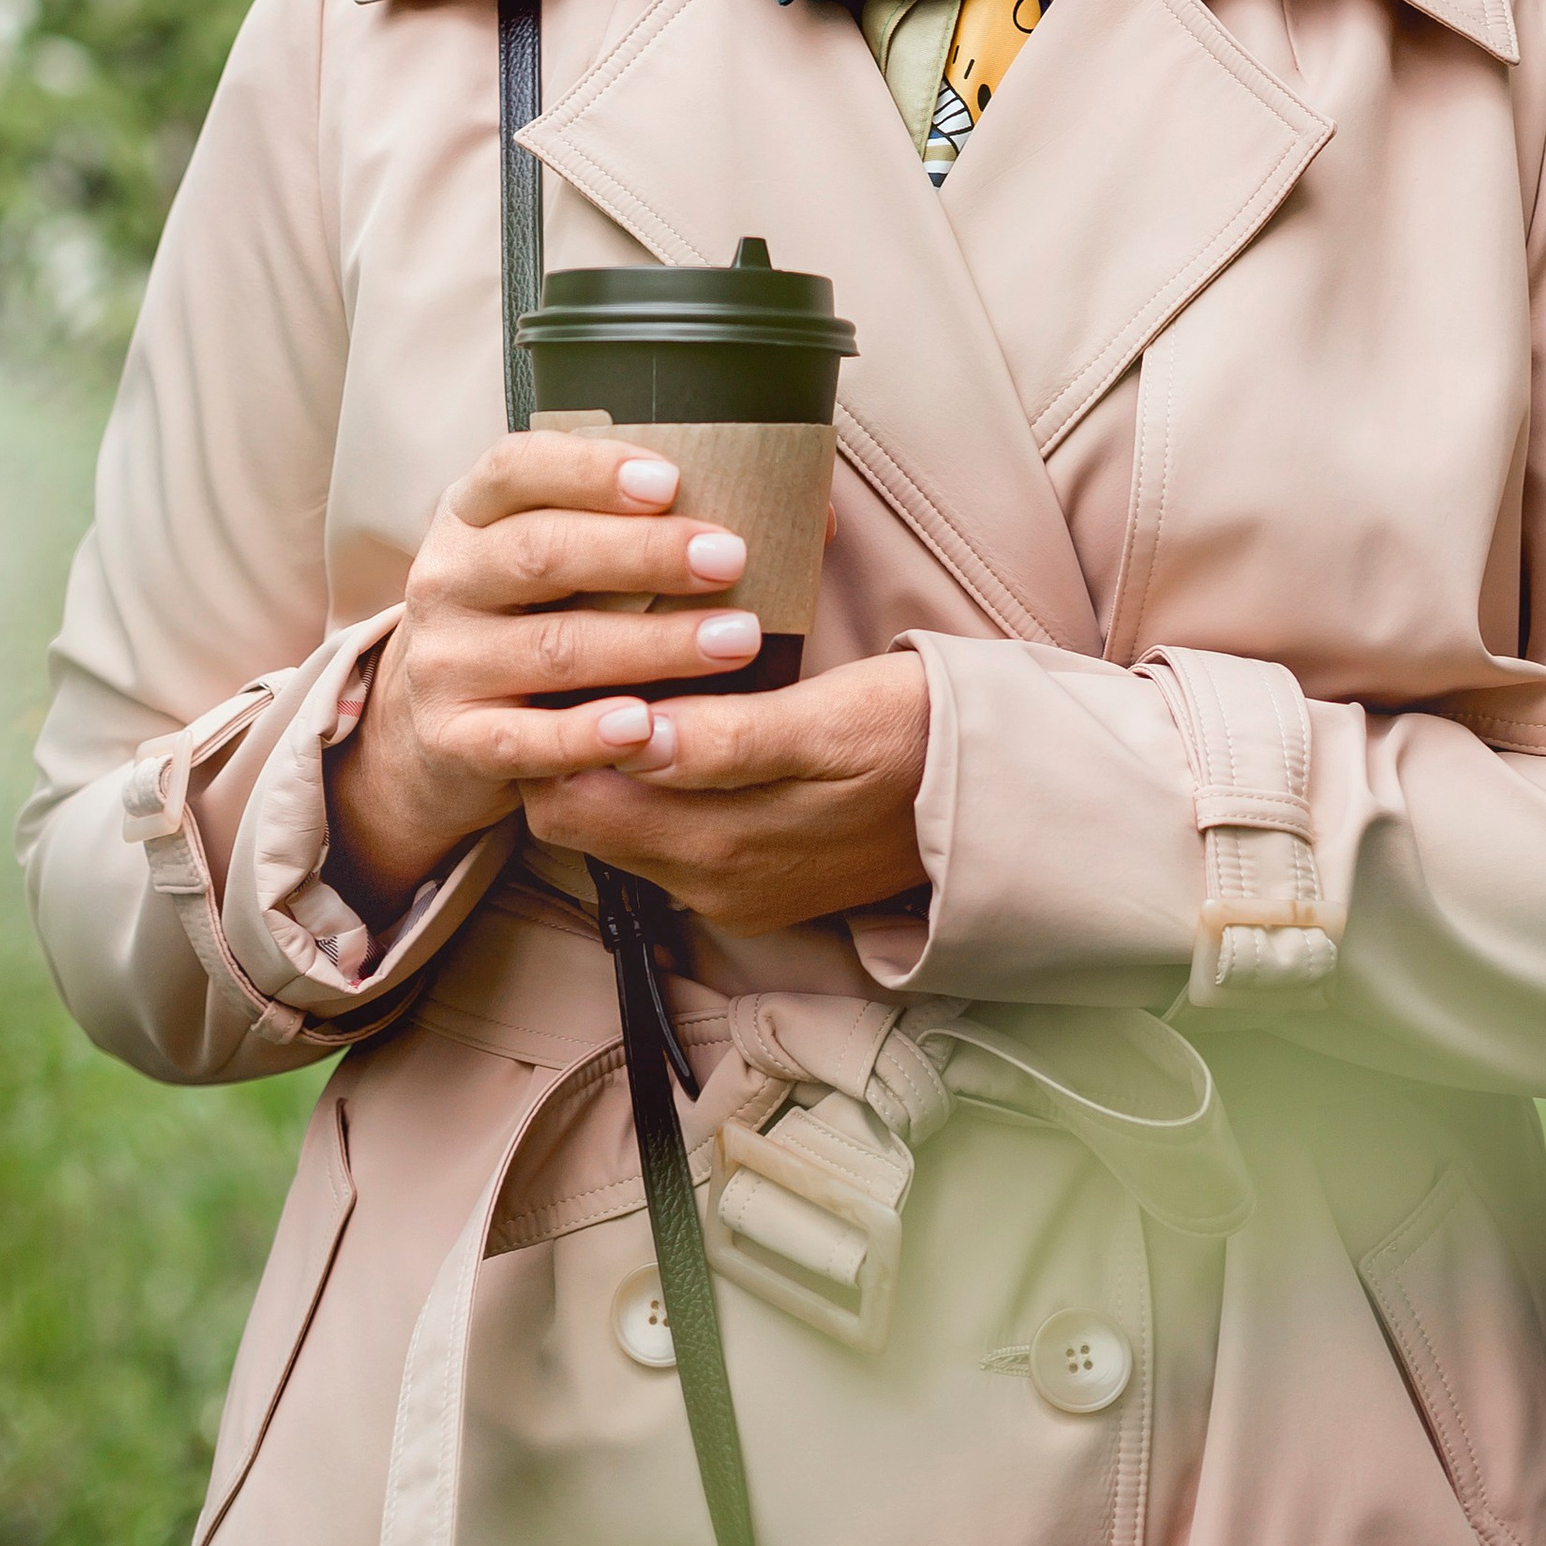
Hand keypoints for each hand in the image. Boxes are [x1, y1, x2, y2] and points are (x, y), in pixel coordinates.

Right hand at [331, 431, 762, 921]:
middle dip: (643, 554)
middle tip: (730, 558)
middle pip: (542, 552)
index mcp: (473, 511)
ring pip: (551, 647)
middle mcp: (448, 577)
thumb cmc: (538, 615)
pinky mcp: (452, 739)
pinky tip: (645, 727)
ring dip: (650, 645)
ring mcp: (444, 661)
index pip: (518, 467)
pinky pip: (520, 740)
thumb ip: (651, 527)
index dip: (592, 468)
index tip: (672, 480)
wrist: (437, 722)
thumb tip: (810, 517)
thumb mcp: (564, 557)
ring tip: (735, 641)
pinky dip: (584, 736)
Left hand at [520, 652, 930, 935]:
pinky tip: (669, 727)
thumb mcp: (829, 723)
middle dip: (565, 742)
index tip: (560, 656)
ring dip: (605, 763)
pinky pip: (662, 839)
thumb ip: (727, 741)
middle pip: (578, 817)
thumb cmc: (914, 733)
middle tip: (578, 653)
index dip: (549, 728)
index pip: (567, 801)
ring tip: (618, 677)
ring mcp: (728, 892)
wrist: (996, 797)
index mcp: (717, 847)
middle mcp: (707, 885)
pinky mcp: (750, 884)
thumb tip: (631, 738)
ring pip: (616, 827)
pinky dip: (649, 787)